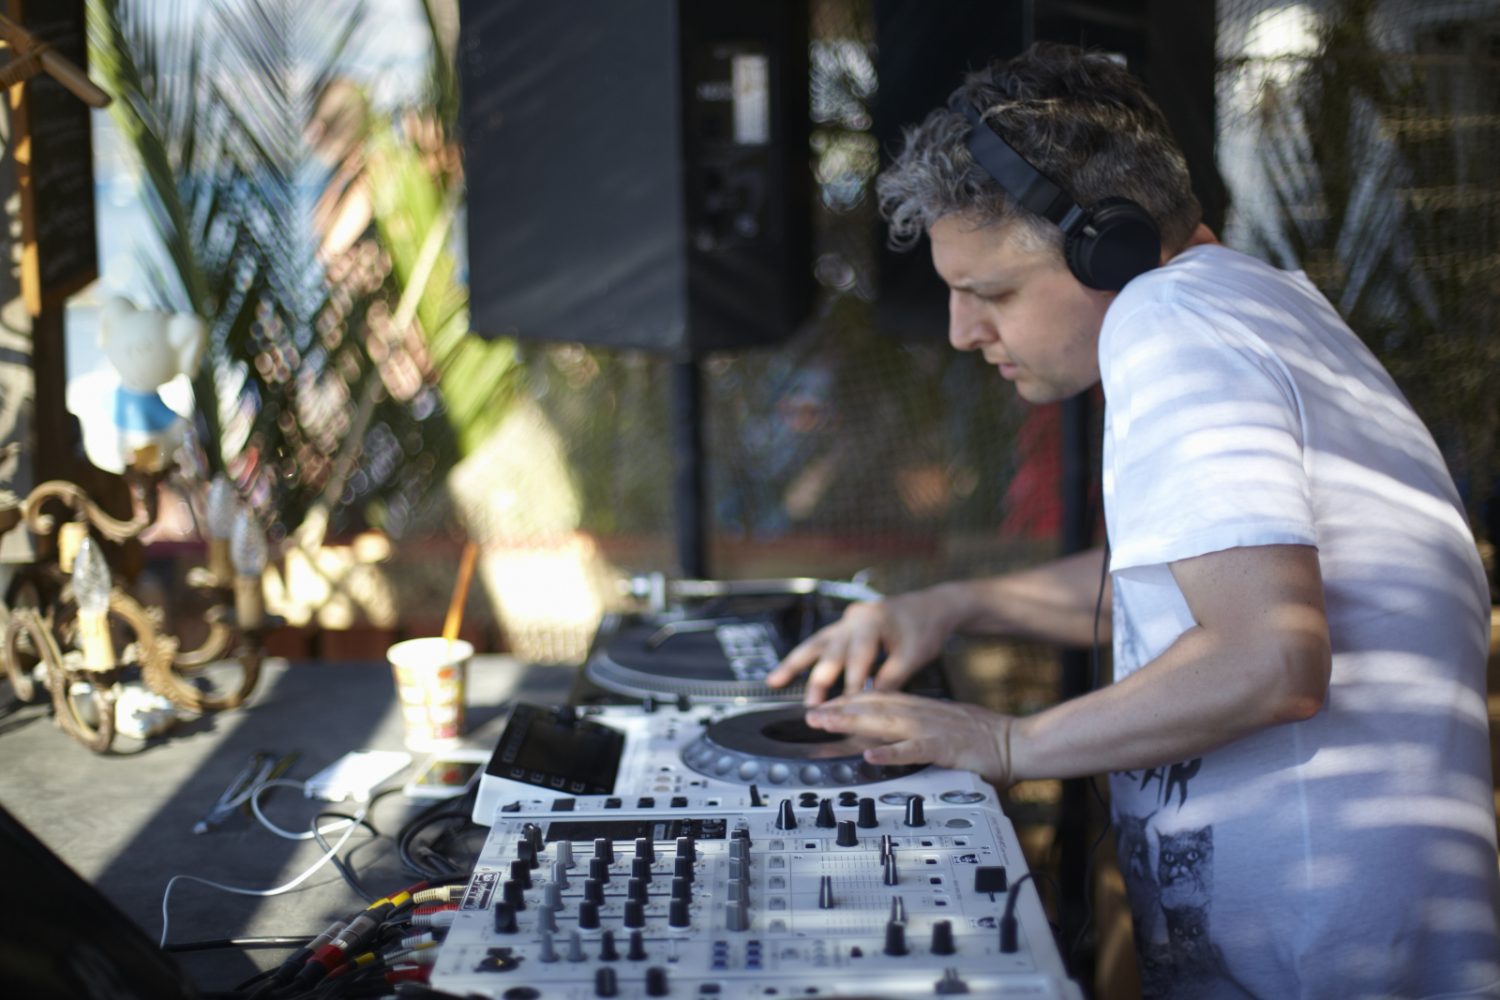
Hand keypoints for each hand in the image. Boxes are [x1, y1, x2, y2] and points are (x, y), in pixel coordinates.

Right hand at [765, 591, 953, 705]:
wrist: (932, 606)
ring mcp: (846, 621)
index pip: (859, 658)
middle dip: (821, 680)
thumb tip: (869, 704)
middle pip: (832, 651)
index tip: (846, 708)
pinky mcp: (843, 627)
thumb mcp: (913, 656)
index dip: (853, 685)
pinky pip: (818, 643)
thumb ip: (890, 679)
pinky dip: (801, 658)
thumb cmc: (924, 628)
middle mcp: (855, 618)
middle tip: (812, 705)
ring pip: (816, 643)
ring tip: (775, 681)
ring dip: (795, 664)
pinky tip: (783, 673)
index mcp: (874, 621)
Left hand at [805, 692, 1014, 786]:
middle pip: (872, 706)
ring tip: (825, 724)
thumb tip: (889, 731)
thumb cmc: (982, 738)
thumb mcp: (942, 725)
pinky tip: (870, 755)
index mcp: (921, 707)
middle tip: (811, 713)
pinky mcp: (945, 748)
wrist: (1016, 742)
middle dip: (839, 709)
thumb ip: (915, 726)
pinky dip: (890, 752)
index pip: (876, 698)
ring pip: (884, 722)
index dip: (847, 700)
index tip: (823, 705)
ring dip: (852, 721)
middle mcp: (922, 713)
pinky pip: (913, 750)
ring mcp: (932, 729)